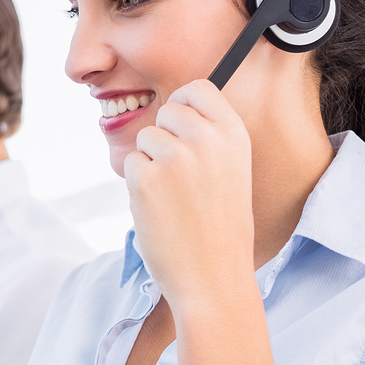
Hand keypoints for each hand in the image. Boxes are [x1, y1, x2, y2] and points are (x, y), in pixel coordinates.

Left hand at [124, 79, 254, 309]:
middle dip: (164, 137)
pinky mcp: (146, 179)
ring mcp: (175, 157)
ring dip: (150, 164)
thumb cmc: (220, 228)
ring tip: (173, 198)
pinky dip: (138, 185)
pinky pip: (131, 165)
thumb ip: (210, 140)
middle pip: (167, 111)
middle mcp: (206, 139)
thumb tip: (176, 113)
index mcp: (234, 135)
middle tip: (178, 175)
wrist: (212, 275)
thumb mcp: (231, 172)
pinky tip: (159, 209)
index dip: (183, 103)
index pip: (198, 88)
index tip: (179, 121)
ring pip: (145, 139)